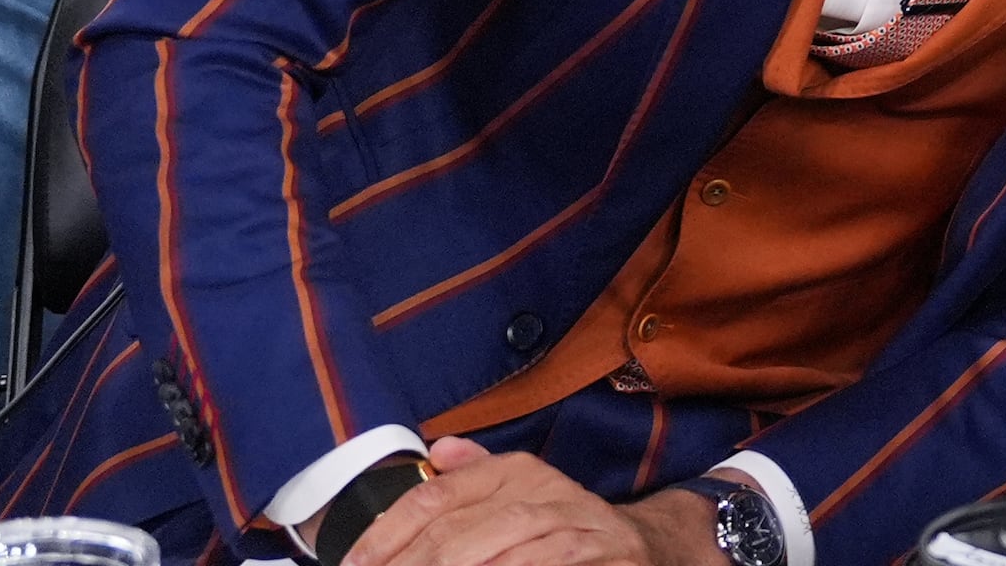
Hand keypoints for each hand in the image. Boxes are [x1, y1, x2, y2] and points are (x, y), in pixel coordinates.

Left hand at [343, 439, 709, 565]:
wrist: (649, 547)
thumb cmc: (568, 526)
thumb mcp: (525, 491)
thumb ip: (477, 475)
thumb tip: (436, 450)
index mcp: (518, 473)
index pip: (438, 495)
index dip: (389, 534)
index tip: (356, 564)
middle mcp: (547, 493)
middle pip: (462, 532)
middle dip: (414, 564)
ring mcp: (579, 529)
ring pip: (505, 551)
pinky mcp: (608, 558)